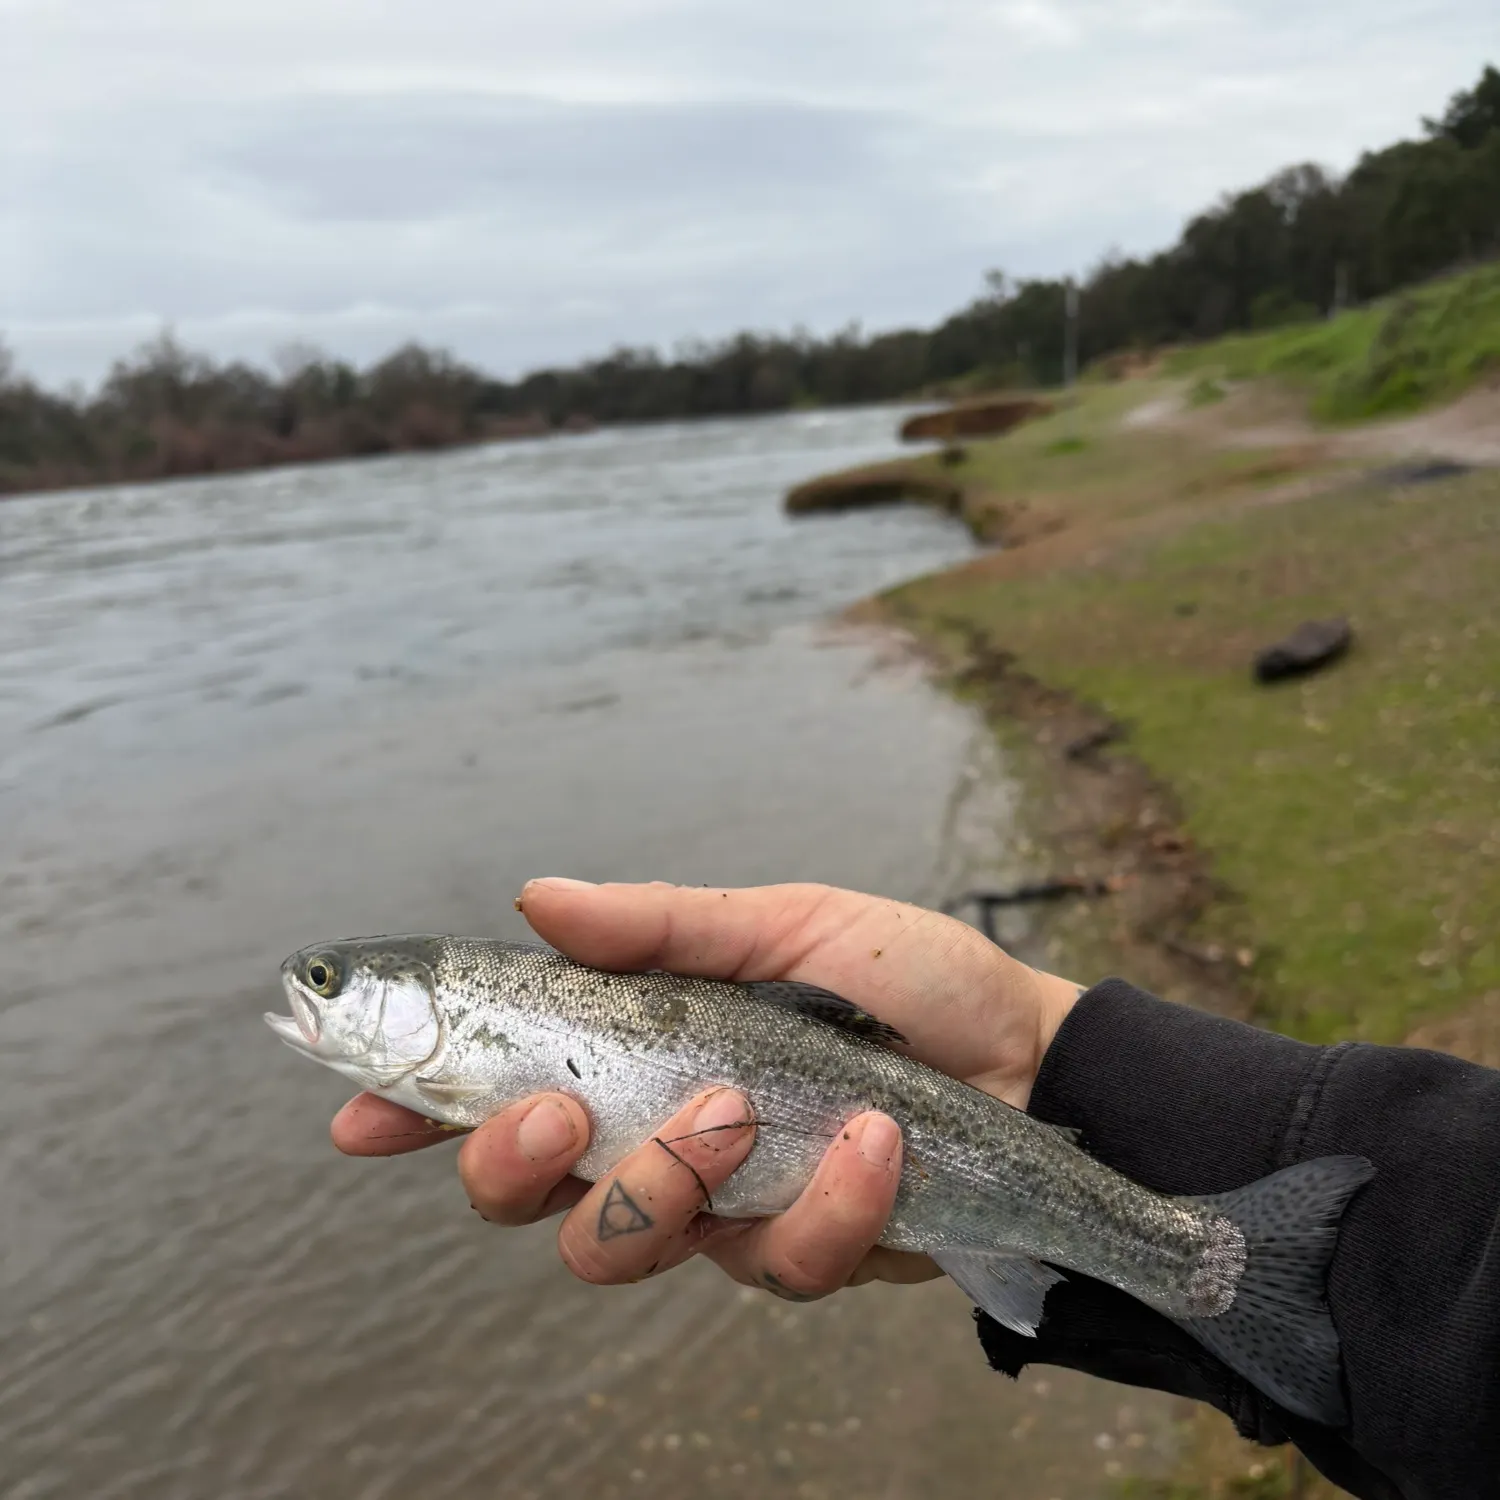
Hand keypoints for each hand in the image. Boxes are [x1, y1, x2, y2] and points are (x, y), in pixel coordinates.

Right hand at [331, 880, 1080, 1299]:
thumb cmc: (902, 981)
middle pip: (522, 1196)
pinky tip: (876, 1144)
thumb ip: (660, 926)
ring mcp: (720, 1206)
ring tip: (740, 1111)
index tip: (355, 1113)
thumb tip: (536, 897)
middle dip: (513, 1165)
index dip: (414, 1107)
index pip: (494, 1087)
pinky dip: (822, 1202)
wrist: (1031, 1060)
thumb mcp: (783, 923)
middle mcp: (654, 1137)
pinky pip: (768, 1264)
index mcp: (635, 1051)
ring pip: (618, 1246)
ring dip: (663, 1181)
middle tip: (563, 1108)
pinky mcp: (797, 1256)